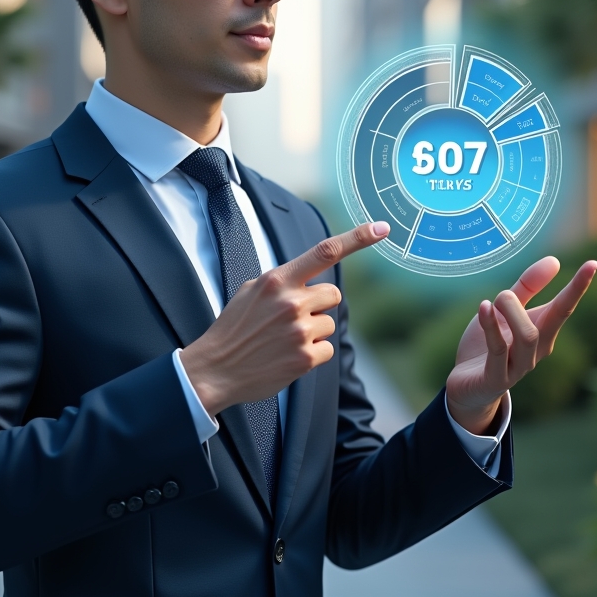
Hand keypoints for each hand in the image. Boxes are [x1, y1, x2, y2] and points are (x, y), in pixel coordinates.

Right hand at [181, 221, 389, 415]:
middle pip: (332, 293)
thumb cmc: (234, 329)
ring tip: (283, 340)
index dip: (357, 238)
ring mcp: (299, 330)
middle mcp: (291, 302)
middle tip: (292, 317)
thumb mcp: (250, 292)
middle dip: (319, 304)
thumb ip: (281, 281)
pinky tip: (288, 357)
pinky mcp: (305, 357)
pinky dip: (313, 354)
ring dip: (313, 331)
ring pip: (329, 323)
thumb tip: (307, 278)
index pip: (324, 252)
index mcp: (276, 280)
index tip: (381, 227)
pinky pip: (327, 349)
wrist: (215, 369)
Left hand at [445, 257, 596, 434]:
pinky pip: (498, 350)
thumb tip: (555, 260)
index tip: (594, 263)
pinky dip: (491, 325)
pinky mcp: (496, 379)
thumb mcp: (503, 313)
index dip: (578, 286)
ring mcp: (518, 367)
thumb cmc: (487, 347)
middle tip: (506, 291)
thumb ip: (526, 288)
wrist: (466, 388)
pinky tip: (483, 307)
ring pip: (529, 336)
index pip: (564, 307)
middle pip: (554, 320)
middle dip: (546, 295)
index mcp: (541, 333)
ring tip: (494, 300)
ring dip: (512, 311)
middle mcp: (536, 351)